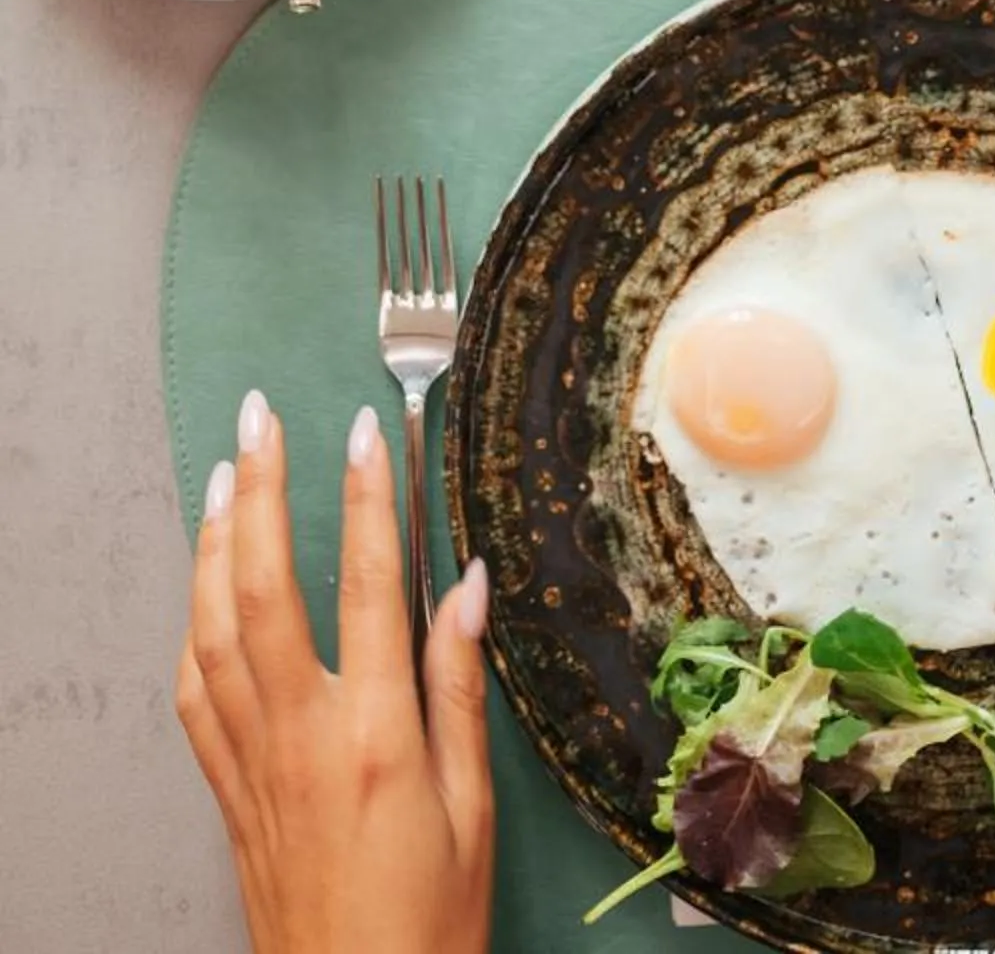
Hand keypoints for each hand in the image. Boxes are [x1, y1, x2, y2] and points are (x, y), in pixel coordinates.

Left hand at [176, 391, 494, 953]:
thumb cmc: (430, 922)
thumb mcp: (473, 805)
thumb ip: (460, 687)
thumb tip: (466, 582)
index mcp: (375, 737)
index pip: (366, 584)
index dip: (364, 497)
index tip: (362, 430)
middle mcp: (301, 738)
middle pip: (262, 588)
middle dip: (256, 491)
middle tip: (260, 419)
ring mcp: (253, 765)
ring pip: (212, 630)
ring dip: (212, 543)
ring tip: (223, 475)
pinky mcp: (227, 793)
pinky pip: (194, 695)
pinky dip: (193, 627)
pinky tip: (202, 591)